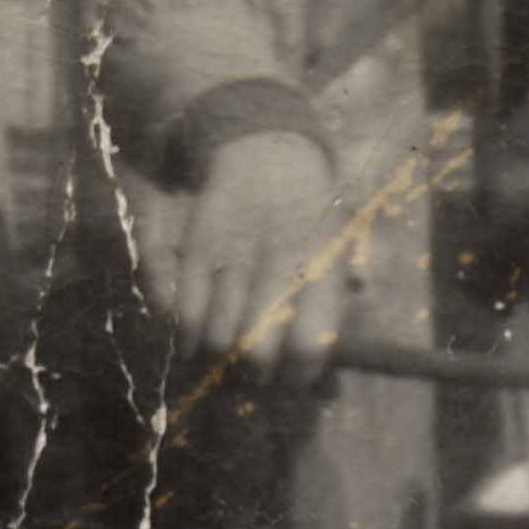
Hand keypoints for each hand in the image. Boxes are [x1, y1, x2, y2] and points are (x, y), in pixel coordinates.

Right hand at [139, 128, 357, 377]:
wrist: (263, 146)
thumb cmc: (312, 204)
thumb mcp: (347, 236)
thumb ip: (349, 289)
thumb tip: (344, 348)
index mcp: (323, 262)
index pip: (311, 342)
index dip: (301, 375)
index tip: (297, 381)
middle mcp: (276, 261)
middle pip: (255, 349)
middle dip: (254, 376)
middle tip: (257, 378)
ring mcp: (231, 255)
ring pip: (214, 336)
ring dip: (217, 360)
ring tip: (226, 360)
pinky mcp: (195, 249)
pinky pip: (179, 311)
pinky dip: (183, 334)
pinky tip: (194, 338)